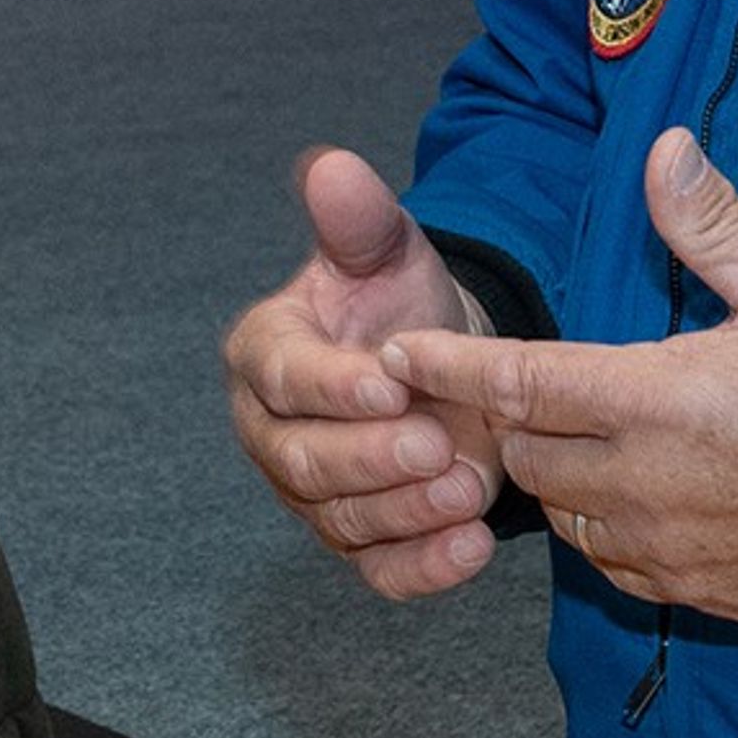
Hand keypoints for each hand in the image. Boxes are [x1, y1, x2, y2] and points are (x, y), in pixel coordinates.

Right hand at [223, 147, 503, 598]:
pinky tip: (473, 550)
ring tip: (469, 489)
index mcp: (264, 353)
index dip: (332, 386)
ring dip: (405, 512)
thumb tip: (331, 166)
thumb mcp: (385, 249)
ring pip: (342, 520)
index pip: (283, 377)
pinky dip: (424, 569)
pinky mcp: (358, 540)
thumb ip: (357, 217)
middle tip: (436, 447)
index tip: (392, 384)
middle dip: (371, 459)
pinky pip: (379, 570)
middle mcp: (273, 433)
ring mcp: (312, 495)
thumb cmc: (399, 299)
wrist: (444, 362)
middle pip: (303, 462)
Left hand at [382, 127, 737, 624]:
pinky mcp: (701, 594)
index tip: (394, 353)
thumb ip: (712, 222)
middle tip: (515, 384)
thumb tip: (660, 149)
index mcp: (662, 400)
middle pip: (528, 456)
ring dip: (558, 474)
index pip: (520, 385)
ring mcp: (672, 550)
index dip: (449, 368)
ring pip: (565, 516)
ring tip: (575, 431)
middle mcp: (650, 485)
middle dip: (511, 419)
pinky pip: (614, 562)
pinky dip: (602, 525)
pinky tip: (631, 488)